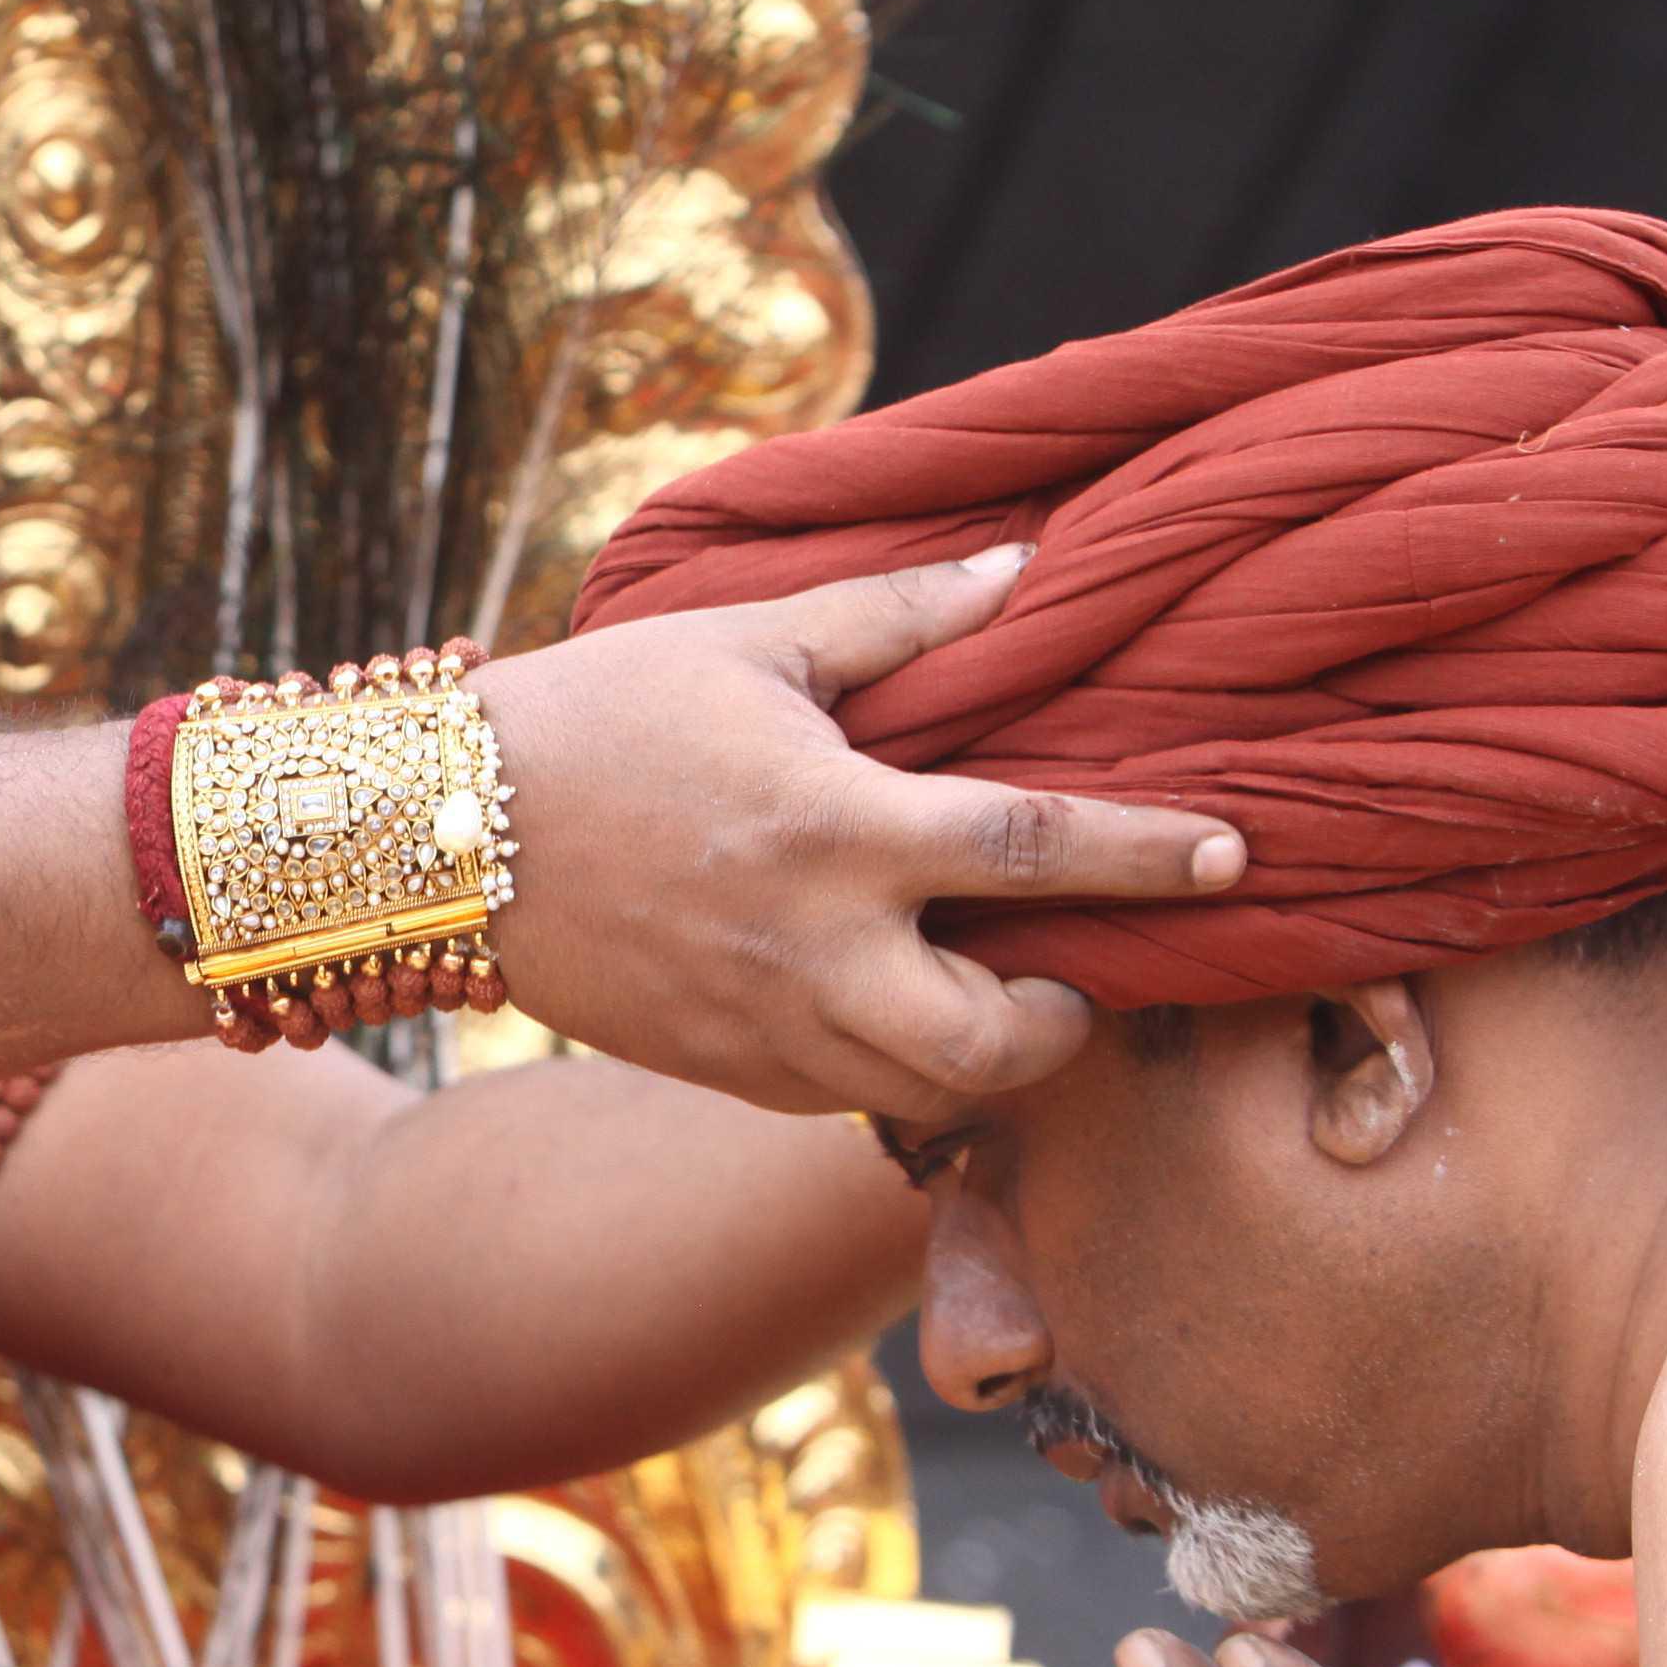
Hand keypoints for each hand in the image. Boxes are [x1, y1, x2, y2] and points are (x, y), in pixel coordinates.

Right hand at [480, 547, 1242, 1115]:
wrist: (433, 832)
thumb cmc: (599, 711)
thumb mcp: (749, 638)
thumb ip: (899, 616)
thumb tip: (1024, 569)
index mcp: (838, 825)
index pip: (1035, 849)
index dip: (1147, 855)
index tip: (1233, 853)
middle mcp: (815, 947)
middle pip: (1000, 1042)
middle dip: (1065, 1026)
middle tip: (1070, 976)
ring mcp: (766, 1025)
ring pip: (928, 1093)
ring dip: (982, 1059)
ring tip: (984, 996)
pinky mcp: (722, 1069)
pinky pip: (843, 1097)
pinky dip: (888, 1067)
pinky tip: (882, 1005)